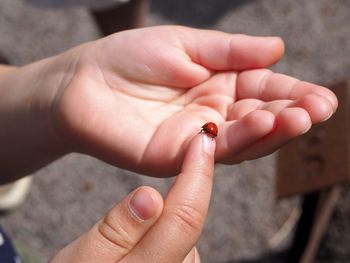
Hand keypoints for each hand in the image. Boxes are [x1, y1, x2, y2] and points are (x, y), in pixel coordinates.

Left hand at [0, 26, 336, 179]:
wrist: (84, 81)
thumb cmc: (129, 57)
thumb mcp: (186, 43)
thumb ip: (230, 51)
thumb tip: (279, 48)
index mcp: (218, 85)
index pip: (263, 91)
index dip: (292, 93)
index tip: (321, 96)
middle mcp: (212, 114)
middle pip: (259, 119)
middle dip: (291, 115)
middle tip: (318, 109)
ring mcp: (196, 138)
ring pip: (242, 140)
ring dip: (273, 130)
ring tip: (299, 118)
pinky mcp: (175, 155)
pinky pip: (213, 150)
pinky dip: (239, 140)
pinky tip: (261, 125)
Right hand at [50, 133, 215, 262]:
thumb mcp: (80, 259)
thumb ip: (116, 231)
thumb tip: (150, 196)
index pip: (184, 217)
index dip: (196, 174)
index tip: (202, 139)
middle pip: (184, 226)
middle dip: (166, 209)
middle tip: (127, 225)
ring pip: (182, 238)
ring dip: (161, 230)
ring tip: (125, 249)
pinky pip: (179, 251)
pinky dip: (164, 243)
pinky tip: (139, 256)